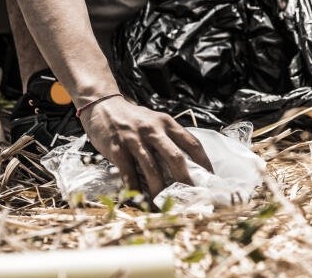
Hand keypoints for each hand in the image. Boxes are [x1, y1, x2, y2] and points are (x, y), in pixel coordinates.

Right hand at [80, 97, 212, 196]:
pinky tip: (139, 199)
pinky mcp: (117, 148)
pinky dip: (134, 188)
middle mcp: (153, 130)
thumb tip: (187, 164)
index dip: (204, 162)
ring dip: (159, 189)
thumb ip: (169, 138)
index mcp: (167, 123)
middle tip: (190, 198)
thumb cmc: (132, 119)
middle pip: (175, 157)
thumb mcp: (155, 121)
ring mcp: (134, 139)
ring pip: (152, 168)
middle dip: (185, 180)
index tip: (209, 179)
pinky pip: (128, 173)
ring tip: (164, 204)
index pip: (192, 143)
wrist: (102, 105)